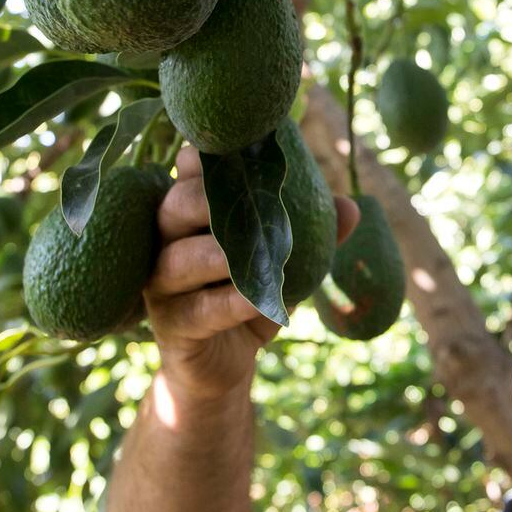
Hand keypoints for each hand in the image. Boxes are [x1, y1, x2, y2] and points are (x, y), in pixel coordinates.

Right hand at [143, 145, 359, 404]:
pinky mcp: (170, 328)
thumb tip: (350, 206)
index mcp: (189, 215)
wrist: (227, 362)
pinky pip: (197, 310)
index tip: (238, 148)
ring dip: (218, 254)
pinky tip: (258, 300)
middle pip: (172, 207)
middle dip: (207, 198)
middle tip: (249, 197)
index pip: (186, 174)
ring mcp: (161, 287)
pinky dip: (229, 302)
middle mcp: (165, 243)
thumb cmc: (251, 294)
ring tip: (255, 252)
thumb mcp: (284, 261)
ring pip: (178, 259)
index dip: (204, 158)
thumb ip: (312, 231)